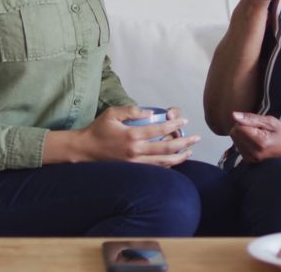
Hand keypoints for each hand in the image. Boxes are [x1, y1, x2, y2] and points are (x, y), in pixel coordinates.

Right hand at [77, 106, 199, 166]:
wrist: (84, 150)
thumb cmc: (98, 129)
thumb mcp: (112, 113)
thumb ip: (132, 111)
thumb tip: (150, 112)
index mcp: (132, 135)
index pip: (159, 129)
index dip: (174, 125)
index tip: (184, 121)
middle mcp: (136, 150)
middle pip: (166, 147)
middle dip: (184, 142)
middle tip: (196, 138)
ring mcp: (135, 163)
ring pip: (163, 162)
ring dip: (179, 157)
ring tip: (190, 151)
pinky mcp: (133, 170)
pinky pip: (154, 169)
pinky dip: (167, 166)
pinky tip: (175, 161)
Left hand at [229, 111, 280, 162]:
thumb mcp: (270, 121)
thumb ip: (250, 118)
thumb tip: (233, 115)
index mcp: (260, 142)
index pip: (239, 128)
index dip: (245, 121)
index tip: (256, 123)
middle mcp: (254, 153)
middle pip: (235, 134)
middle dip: (242, 127)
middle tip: (257, 128)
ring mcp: (252, 158)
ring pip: (235, 140)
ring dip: (242, 134)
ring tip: (257, 135)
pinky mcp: (250, 160)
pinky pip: (238, 146)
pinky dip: (243, 141)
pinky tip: (254, 141)